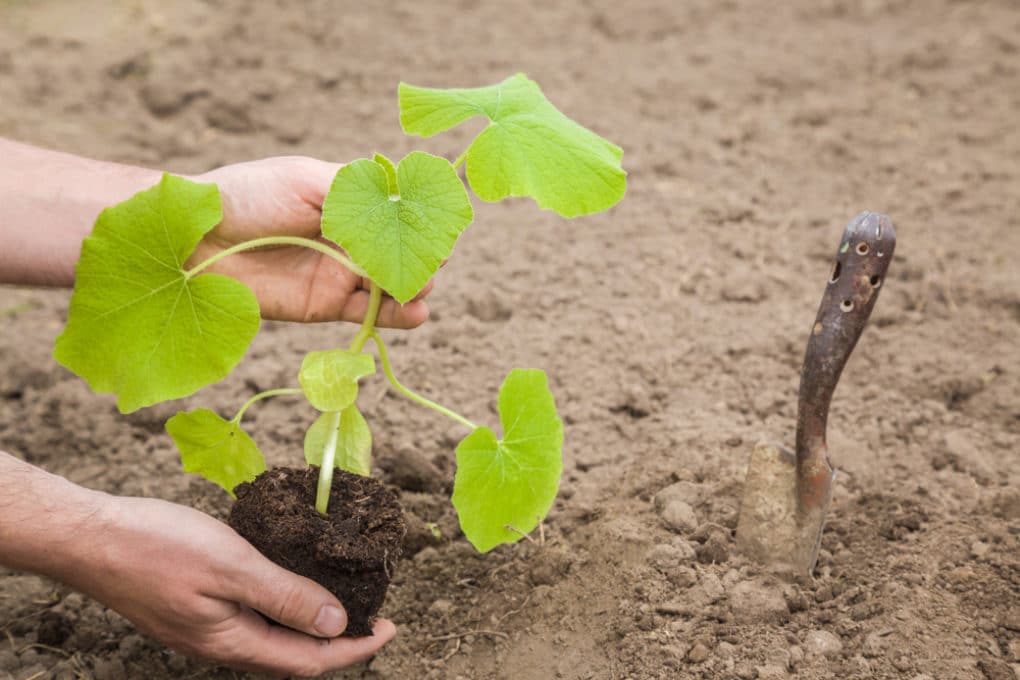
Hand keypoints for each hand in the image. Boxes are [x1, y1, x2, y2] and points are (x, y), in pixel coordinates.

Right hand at [68, 494, 395, 676]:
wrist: (91, 537)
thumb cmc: (157, 547)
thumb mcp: (232, 566)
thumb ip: (285, 597)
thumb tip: (336, 624)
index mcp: (233, 642)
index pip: (309, 659)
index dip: (354, 647)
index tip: (390, 626)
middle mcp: (221, 643)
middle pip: (293, 653)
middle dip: (338, 638)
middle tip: (373, 611)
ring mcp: (205, 627)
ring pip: (272, 634)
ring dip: (310, 620)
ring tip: (342, 594)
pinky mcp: (195, 606)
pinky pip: (252, 615)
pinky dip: (282, 602)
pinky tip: (290, 578)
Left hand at [188, 156, 431, 325]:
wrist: (194, 238)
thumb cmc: (248, 194)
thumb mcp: (306, 179)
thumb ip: (356, 193)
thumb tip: (404, 204)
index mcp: (347, 201)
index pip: (397, 210)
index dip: (420, 219)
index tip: (438, 226)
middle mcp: (349, 238)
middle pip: (400, 249)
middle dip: (420, 256)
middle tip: (430, 262)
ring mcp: (340, 272)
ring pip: (391, 283)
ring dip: (414, 286)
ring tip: (421, 287)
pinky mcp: (325, 305)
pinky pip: (370, 313)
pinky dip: (397, 315)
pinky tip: (417, 312)